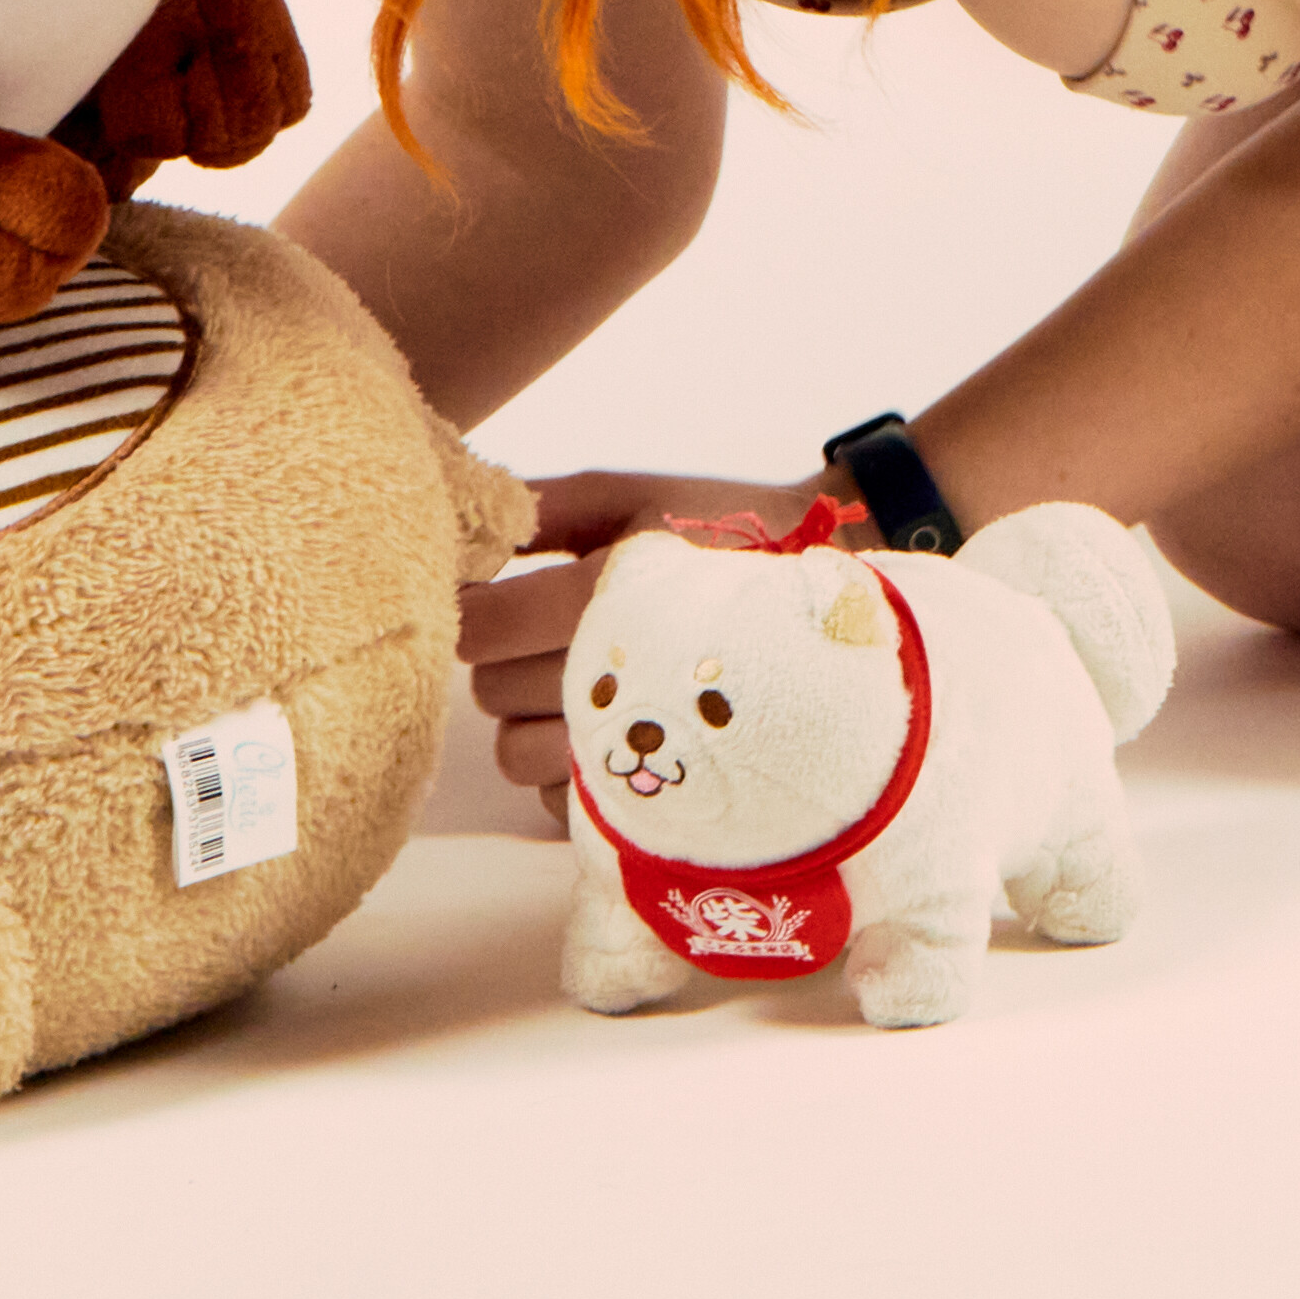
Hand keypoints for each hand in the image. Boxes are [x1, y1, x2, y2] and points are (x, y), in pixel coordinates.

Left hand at [458, 469, 846, 822]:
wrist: (837, 607)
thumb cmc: (726, 537)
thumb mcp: (635, 495)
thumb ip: (540, 507)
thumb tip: (462, 527)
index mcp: (607, 597)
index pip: (479, 630)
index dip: (473, 611)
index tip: (494, 595)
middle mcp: (616, 681)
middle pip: (489, 693)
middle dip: (506, 660)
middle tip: (553, 632)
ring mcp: (635, 752)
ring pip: (513, 754)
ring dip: (531, 718)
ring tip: (585, 681)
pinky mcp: (649, 801)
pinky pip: (556, 802)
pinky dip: (569, 770)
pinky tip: (617, 725)